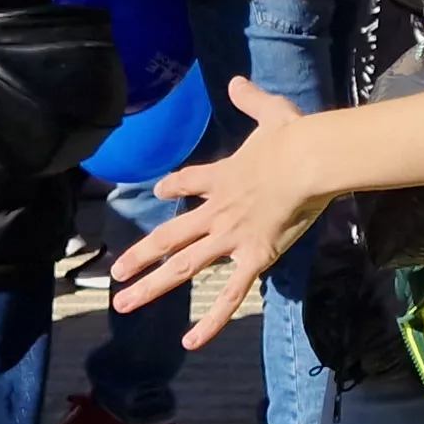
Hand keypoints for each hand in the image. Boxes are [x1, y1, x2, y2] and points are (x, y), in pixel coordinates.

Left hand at [108, 78, 334, 347]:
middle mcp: (216, 211)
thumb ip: (251, 99)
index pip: (187, 182)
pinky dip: (210, 321)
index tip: (160, 192)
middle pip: (169, 236)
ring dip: (151, 287)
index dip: (171, 187)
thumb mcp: (271, 112)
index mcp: (222, 177)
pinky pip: (229, 295)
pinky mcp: (253, 257)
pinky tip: (189, 342)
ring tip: (122, 304)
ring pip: (182, 267)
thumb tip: (236, 81)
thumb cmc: (295, 137)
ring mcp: (231, 237)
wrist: (308, 160)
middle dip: (139, 256)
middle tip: (115, 275)